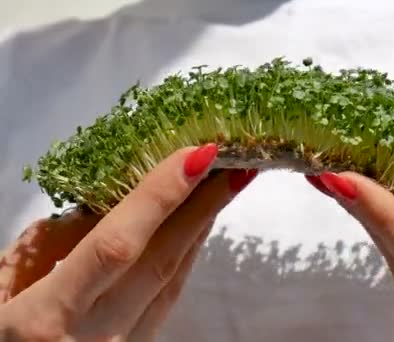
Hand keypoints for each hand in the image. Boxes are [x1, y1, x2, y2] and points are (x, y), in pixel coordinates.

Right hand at [0, 144, 256, 340]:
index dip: (158, 197)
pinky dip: (186, 256)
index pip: (115, 245)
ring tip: (225, 185)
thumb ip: (40, 249)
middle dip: (203, 206)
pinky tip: (197, 229)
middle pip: (162, 260)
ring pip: (173, 278)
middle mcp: (96, 337)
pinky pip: (168, 297)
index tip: (196, 156)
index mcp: (46, 319)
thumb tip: (94, 209)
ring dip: (201, 227)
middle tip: (235, 162)